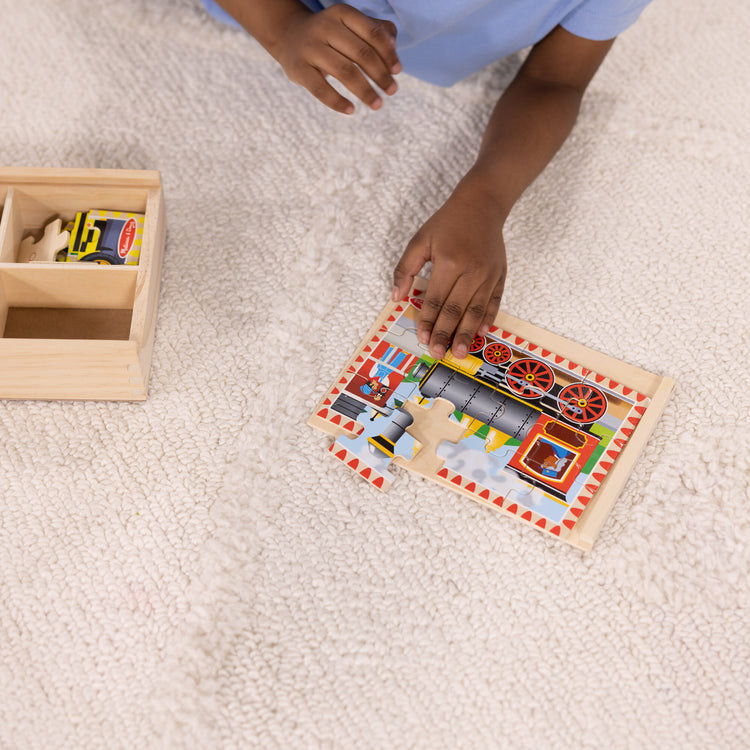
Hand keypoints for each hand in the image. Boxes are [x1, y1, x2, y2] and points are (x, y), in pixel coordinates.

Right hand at [273, 4, 400, 113]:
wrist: (289, 36)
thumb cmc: (331, 35)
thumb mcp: (351, 26)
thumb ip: (376, 32)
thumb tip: (394, 48)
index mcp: (342, 14)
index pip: (372, 34)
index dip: (388, 54)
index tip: (397, 71)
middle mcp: (325, 27)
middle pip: (361, 53)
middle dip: (380, 75)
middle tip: (392, 91)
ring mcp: (310, 48)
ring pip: (344, 72)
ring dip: (365, 91)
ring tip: (378, 104)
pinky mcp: (299, 69)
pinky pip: (321, 89)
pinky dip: (338, 102)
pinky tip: (351, 110)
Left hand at [392, 182, 506, 359]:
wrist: (482, 205)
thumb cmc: (447, 223)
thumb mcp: (420, 240)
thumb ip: (405, 269)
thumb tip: (396, 297)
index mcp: (450, 262)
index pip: (436, 299)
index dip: (428, 321)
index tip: (422, 338)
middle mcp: (472, 271)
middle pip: (456, 310)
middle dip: (446, 333)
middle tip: (439, 352)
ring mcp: (489, 275)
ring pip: (476, 310)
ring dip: (467, 333)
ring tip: (460, 352)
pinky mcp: (500, 276)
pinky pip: (494, 302)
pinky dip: (488, 318)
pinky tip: (481, 332)